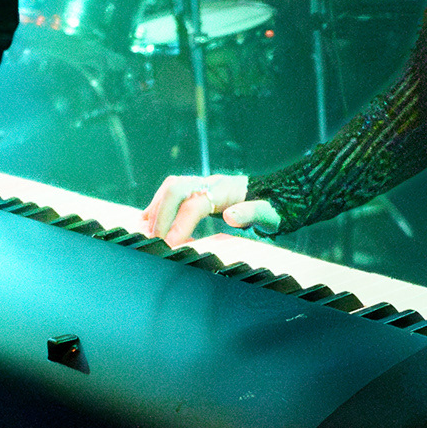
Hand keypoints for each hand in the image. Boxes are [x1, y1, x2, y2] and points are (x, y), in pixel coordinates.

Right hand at [142, 171, 282, 243]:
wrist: (279, 195)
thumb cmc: (274, 208)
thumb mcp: (269, 214)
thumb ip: (251, 213)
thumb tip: (229, 215)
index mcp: (226, 189)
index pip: (194, 204)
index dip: (179, 224)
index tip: (170, 245)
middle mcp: (212, 182)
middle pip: (176, 190)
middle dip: (162, 216)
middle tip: (155, 242)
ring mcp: (205, 184)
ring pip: (172, 188)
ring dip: (158, 209)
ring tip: (149, 233)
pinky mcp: (201, 189)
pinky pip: (173, 191)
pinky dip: (158, 204)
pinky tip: (148, 219)